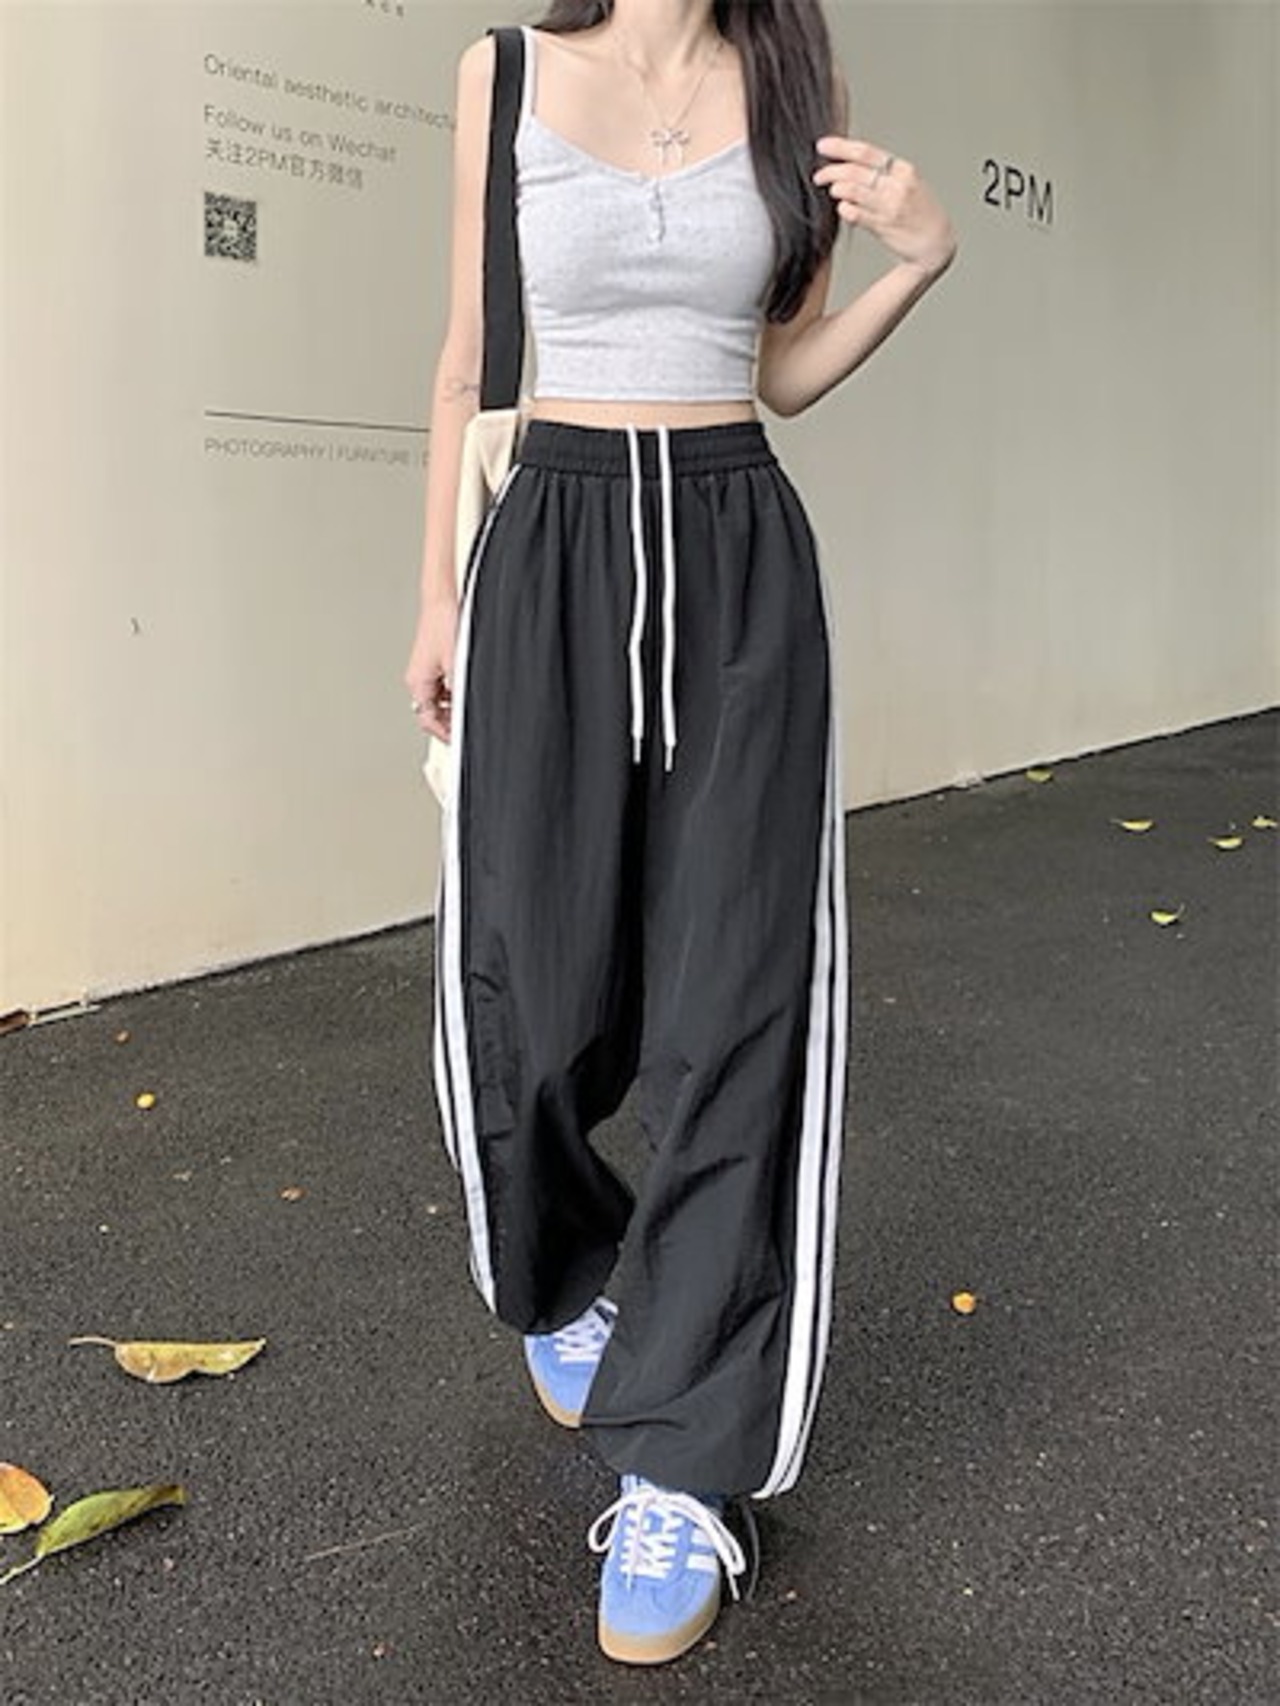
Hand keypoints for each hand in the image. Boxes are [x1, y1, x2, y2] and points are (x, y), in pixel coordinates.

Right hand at [403, 594, 457, 741]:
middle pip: (434, 712)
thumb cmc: (444, 623)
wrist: (444, 598)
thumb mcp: (458, 665)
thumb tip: (468, 712)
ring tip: (470, 702)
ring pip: (440, 700)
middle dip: (452, 719)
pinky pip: (444, 685)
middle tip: (469, 722)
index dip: (446, 733)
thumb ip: (461, 694)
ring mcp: (425, 670)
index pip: (428, 721)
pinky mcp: (434, 661)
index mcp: (417, 683)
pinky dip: (455, 689)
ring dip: (455, 704)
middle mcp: (418, 678)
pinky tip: (467, 684)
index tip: (461, 739)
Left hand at [812, 136, 957, 278]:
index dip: (840, 147)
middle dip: (831, 171)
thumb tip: (850, 163)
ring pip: (852, 190)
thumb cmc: (920, 212)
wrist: (937, 242)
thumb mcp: (907, 183)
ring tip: (832, 190)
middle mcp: (897, 185)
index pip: (865, 152)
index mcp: (903, 169)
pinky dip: (844, 208)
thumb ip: (882, 172)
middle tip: (819, 176)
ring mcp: (890, 205)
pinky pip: (855, 213)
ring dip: (836, 188)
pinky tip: (843, 208)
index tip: (822, 146)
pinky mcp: (884, 226)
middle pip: (855, 170)